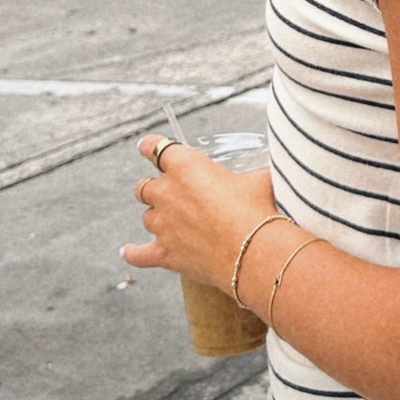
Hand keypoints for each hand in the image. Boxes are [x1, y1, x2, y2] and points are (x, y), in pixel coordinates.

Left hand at [121, 136, 276, 287]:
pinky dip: (133, 252)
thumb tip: (271, 172)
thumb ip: (253, 173)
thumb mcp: (259, 178)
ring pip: (146, 217)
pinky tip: (128, 251)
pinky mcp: (164, 253)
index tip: (146, 146)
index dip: (150, 146)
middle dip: (153, 187)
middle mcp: (167, 192)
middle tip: (169, 193)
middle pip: (144, 186)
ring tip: (169, 221)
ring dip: (156, 217)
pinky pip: (138, 254)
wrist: (252, 252)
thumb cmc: (258, 210)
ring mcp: (163, 224)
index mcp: (186, 165)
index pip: (156, 147)